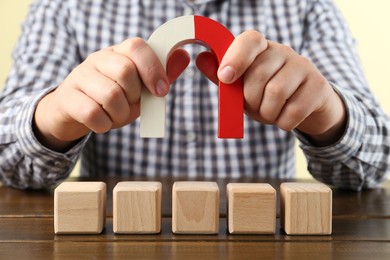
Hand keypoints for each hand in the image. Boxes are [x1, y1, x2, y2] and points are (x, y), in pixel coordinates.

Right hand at [34, 38, 189, 150]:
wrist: (73, 112)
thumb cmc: (112, 99)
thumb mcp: (139, 88)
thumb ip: (160, 75)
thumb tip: (183, 56)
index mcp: (118, 52)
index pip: (137, 47)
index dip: (153, 69)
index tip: (162, 91)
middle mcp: (97, 59)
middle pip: (125, 72)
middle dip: (134, 97)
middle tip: (130, 105)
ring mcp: (80, 76)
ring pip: (110, 95)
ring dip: (120, 114)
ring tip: (116, 116)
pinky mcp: (68, 97)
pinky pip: (93, 113)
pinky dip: (104, 124)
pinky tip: (102, 123)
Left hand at [196, 30, 346, 145]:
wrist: (306, 107)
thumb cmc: (267, 95)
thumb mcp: (242, 87)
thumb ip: (221, 75)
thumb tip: (201, 59)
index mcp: (261, 48)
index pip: (250, 40)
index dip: (236, 58)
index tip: (226, 78)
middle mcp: (284, 51)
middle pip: (258, 75)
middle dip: (250, 100)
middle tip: (256, 106)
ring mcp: (304, 66)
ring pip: (276, 92)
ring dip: (267, 113)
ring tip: (270, 113)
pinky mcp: (319, 85)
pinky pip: (293, 111)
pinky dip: (283, 123)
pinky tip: (285, 118)